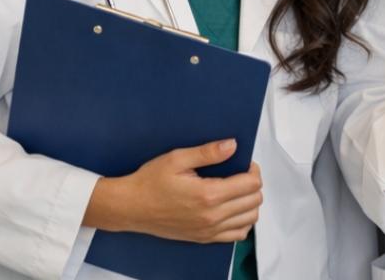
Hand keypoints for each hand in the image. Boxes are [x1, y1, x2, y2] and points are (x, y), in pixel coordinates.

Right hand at [83, 139, 263, 242]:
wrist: (130, 207)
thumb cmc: (150, 182)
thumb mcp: (177, 159)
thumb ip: (208, 152)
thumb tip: (233, 145)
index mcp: (208, 195)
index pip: (251, 184)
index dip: (253, 170)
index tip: (244, 163)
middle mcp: (212, 216)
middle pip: (254, 201)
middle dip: (253, 184)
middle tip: (241, 173)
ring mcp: (208, 231)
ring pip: (249, 219)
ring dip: (250, 203)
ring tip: (237, 190)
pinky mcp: (203, 238)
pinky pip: (236, 235)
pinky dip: (242, 222)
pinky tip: (232, 209)